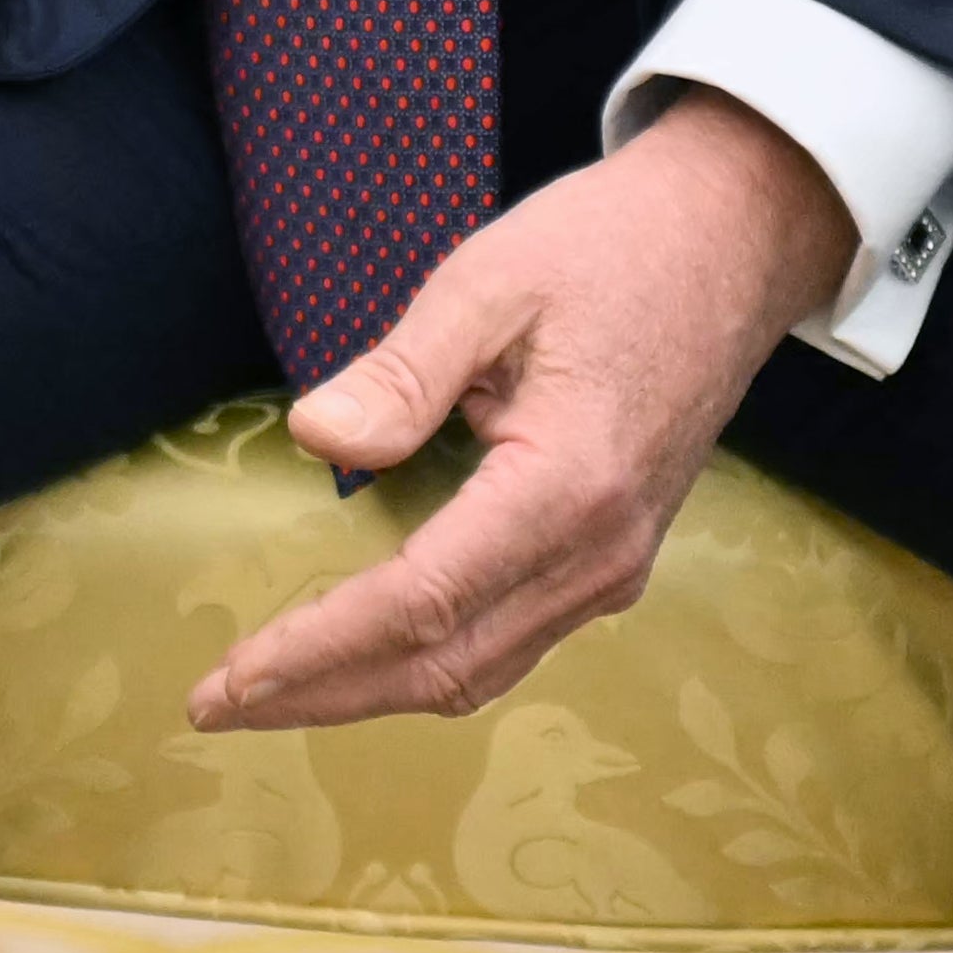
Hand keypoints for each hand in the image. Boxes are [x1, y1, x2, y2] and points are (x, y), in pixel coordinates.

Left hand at [185, 92, 857, 734]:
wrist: (735, 243)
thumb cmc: (610, 247)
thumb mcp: (490, 281)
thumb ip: (404, 371)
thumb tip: (317, 440)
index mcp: (567, 487)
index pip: (420, 603)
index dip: (317, 649)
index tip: (228, 679)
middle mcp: (600, 553)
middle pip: (446, 665)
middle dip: (325, 696)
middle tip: (217, 709)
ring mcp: (617, 566)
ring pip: (482, 669)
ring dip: (372, 693)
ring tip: (271, 695)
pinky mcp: (617, 557)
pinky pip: (515, 640)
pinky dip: (431, 663)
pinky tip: (367, 653)